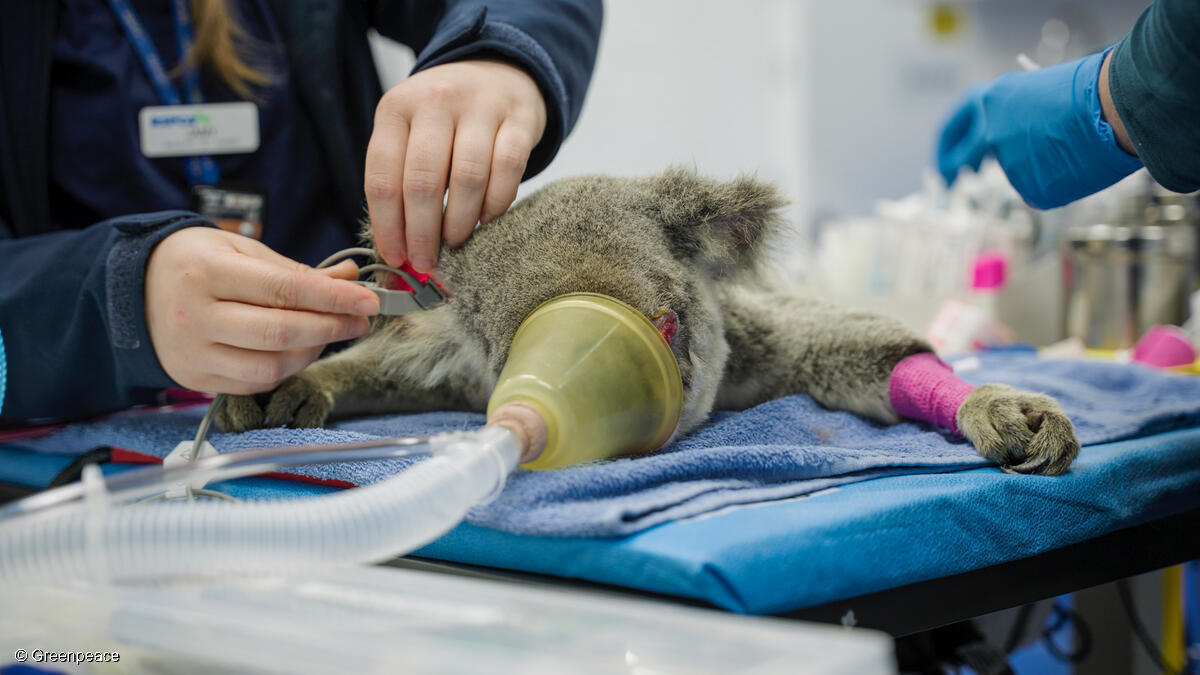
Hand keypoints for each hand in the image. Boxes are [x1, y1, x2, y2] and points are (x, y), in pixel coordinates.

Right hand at [145, 227, 379, 394]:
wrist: (134, 289)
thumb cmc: (194, 263)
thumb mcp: (240, 250)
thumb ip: (295, 269)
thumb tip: (349, 279)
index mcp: (207, 272)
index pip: (284, 290)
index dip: (334, 298)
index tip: (368, 300)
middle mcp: (196, 315)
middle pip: (281, 333)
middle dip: (331, 328)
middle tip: (360, 319)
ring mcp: (193, 353)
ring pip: (270, 367)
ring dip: (311, 353)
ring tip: (327, 333)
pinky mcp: (195, 379)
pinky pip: (254, 384)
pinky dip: (285, 370)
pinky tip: (297, 350)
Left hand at [365, 59, 547, 271]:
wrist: (496, 72)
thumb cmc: (444, 119)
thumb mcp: (408, 132)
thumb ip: (399, 179)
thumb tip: (397, 249)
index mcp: (396, 109)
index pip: (383, 178)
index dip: (388, 227)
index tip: (396, 257)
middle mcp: (435, 101)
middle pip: (423, 182)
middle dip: (423, 233)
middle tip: (427, 261)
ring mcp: (480, 107)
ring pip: (467, 178)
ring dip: (460, 222)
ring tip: (456, 242)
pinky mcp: (519, 118)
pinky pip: (508, 170)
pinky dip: (496, 204)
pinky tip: (486, 219)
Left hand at [936, 49, 1142, 209]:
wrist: (1115, 107)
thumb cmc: (1089, 91)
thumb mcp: (1037, 93)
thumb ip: (1014, 116)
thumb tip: (1009, 137)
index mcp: (991, 100)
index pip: (953, 127)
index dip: (946, 145)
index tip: (943, 159)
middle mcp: (991, 132)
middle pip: (963, 160)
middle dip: (956, 170)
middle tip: (958, 179)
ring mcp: (1008, 162)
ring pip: (1014, 172)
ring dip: (1034, 167)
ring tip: (1068, 149)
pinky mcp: (1028, 187)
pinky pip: (1037, 189)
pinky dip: (1054, 182)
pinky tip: (1074, 165)